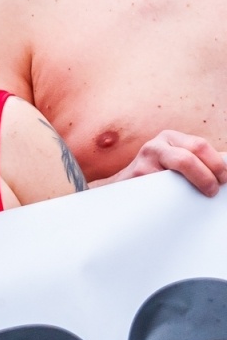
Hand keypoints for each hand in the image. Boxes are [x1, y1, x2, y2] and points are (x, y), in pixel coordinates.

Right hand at [101, 131, 226, 196]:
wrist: (122, 191)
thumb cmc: (156, 179)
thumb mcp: (175, 162)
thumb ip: (196, 162)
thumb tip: (224, 171)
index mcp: (170, 138)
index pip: (200, 145)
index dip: (217, 164)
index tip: (225, 179)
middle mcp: (156, 145)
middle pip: (190, 155)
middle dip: (208, 175)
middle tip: (214, 190)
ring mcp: (144, 160)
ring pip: (179, 166)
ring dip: (197, 183)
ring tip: (205, 194)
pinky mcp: (137, 177)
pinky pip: (164, 187)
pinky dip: (176, 195)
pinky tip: (180, 201)